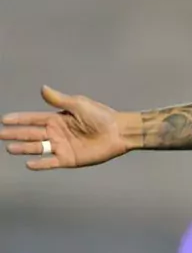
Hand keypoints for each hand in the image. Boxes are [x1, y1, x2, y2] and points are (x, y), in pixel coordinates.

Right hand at [1, 86, 133, 169]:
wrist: (119, 132)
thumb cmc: (101, 116)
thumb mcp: (79, 105)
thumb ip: (59, 100)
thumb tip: (42, 88)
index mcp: (57, 119)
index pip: (33, 119)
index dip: (19, 119)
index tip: (4, 120)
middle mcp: (56, 133)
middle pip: (31, 134)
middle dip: (16, 134)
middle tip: (0, 134)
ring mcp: (62, 147)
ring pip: (38, 148)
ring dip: (24, 148)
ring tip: (10, 148)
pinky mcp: (69, 159)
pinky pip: (52, 162)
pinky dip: (41, 164)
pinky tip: (29, 164)